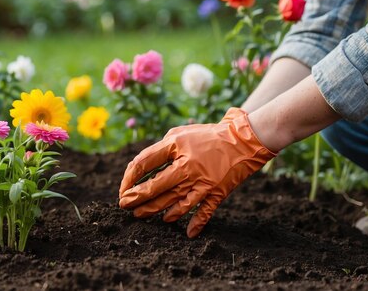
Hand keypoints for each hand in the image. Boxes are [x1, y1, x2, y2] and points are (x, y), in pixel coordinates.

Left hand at [118, 108, 275, 237]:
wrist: (244, 139)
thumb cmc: (207, 136)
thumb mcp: (179, 135)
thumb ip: (161, 150)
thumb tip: (141, 168)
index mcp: (175, 147)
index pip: (143, 163)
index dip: (128, 178)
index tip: (123, 188)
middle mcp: (187, 166)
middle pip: (156, 187)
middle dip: (137, 199)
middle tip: (125, 206)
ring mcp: (203, 182)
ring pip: (175, 203)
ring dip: (156, 211)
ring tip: (142, 216)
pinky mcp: (217, 192)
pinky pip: (204, 212)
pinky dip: (195, 223)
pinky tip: (186, 232)